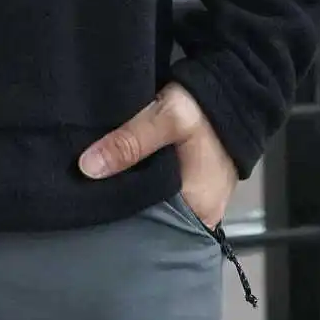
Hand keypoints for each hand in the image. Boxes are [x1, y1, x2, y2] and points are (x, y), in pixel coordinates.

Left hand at [77, 81, 236, 229]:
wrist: (231, 89)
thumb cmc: (205, 108)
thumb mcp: (168, 118)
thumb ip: (130, 142)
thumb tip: (87, 167)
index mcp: (199, 211)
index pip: (153, 231)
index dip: (122, 219)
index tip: (92, 207)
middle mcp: (202, 213)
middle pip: (154, 219)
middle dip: (124, 206)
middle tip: (90, 193)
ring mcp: (199, 199)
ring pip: (156, 204)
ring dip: (133, 192)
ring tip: (100, 184)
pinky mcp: (193, 182)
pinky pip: (163, 190)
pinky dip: (145, 181)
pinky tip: (122, 171)